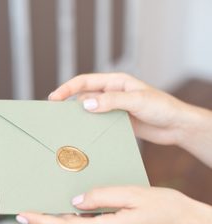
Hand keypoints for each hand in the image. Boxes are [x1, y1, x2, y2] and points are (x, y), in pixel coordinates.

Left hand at [16, 187, 211, 223]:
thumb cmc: (166, 207)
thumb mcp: (133, 194)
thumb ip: (101, 196)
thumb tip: (75, 201)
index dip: (43, 222)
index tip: (24, 215)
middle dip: (48, 221)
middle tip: (29, 209)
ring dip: (64, 220)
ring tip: (49, 206)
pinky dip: (80, 222)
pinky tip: (76, 210)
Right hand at [49, 73, 211, 166]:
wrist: (175, 126)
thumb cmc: (161, 107)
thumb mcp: (137, 101)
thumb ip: (111, 102)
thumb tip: (86, 104)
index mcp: (115, 82)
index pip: (85, 82)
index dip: (67, 89)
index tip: (54, 98)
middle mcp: (111, 94)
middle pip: (84, 96)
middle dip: (69, 104)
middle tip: (56, 116)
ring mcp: (113, 109)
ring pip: (90, 111)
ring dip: (80, 117)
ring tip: (68, 127)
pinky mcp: (116, 121)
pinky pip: (99, 123)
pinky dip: (90, 127)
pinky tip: (84, 134)